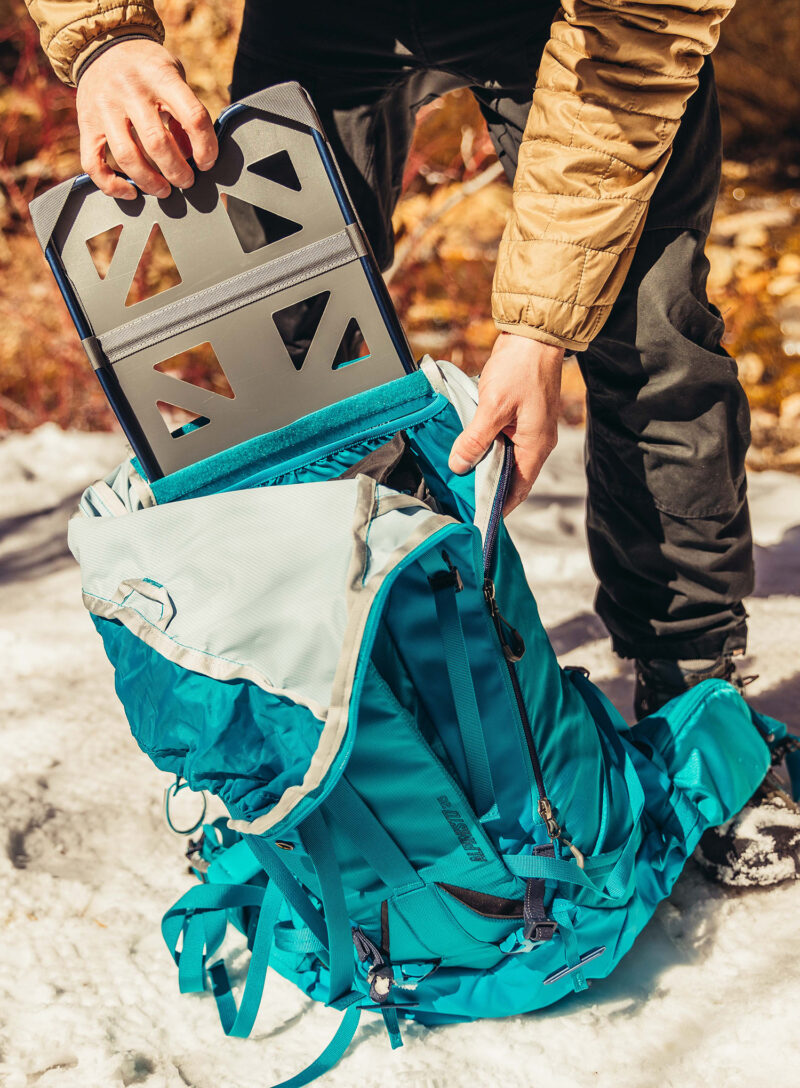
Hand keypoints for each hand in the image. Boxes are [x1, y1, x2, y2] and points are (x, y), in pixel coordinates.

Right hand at [76, 39, 217, 199]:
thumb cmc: (146, 67)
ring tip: (164, 190)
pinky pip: (93, 164)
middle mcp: (129, 90)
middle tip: (187, 180)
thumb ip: (185, 112)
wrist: (101, 43)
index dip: (206, 147)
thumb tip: (194, 155)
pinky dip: (112, 185)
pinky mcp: (86, 123)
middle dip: (178, 171)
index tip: (207, 162)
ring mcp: (104, 107)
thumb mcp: (173, 75)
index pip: (193, 117)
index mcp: (159, 76)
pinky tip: (130, 192)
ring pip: (127, 157)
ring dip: (150, 182)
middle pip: (157, 143)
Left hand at [448, 332, 563, 513]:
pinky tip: (469, 447)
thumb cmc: (520, 368)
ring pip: (506, 458)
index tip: (478, 518)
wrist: (534, 335)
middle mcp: (537, 442)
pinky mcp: (521, 417)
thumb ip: (475, 439)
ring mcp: (530, 429)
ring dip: (486, 467)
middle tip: (463, 499)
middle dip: (489, 488)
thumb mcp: (492, 407)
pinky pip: (504, 441)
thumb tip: (459, 465)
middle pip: (512, 476)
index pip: (518, 489)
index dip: (499, 506)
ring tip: (462, 477)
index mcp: (536, 446)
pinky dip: (488, 448)